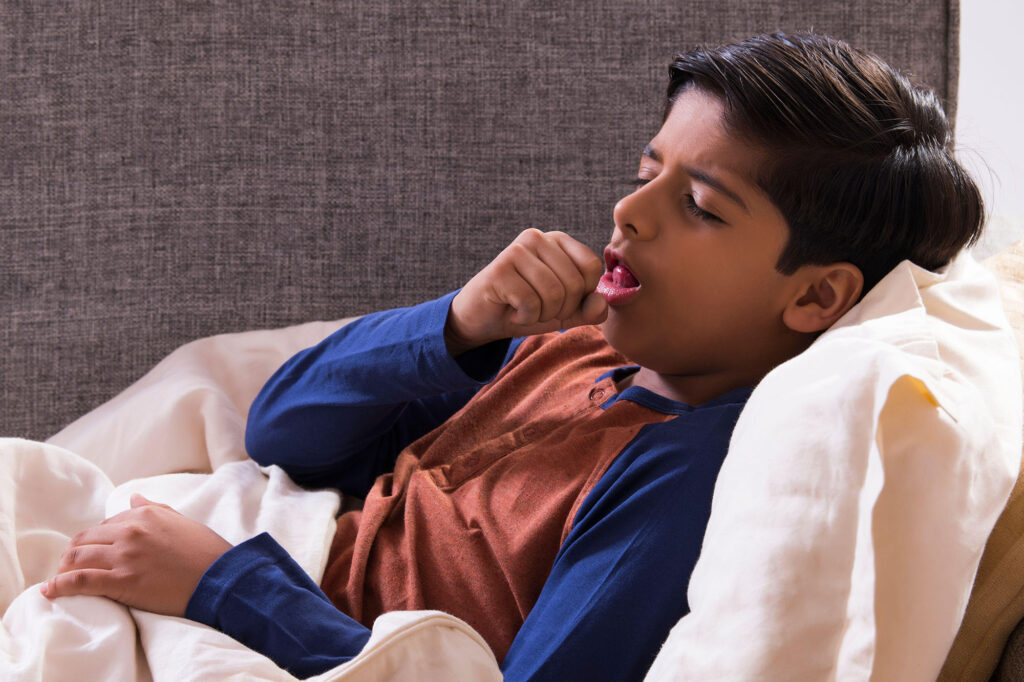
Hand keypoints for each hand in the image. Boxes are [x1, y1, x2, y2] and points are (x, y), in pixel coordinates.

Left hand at [40, 493, 232, 616]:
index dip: (95, 540)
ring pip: (78, 557)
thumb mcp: (181, 522)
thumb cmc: (206, 552)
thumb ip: (154, 508)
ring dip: (63, 568)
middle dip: (73, 552)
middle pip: (85, 539)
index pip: (106, 525)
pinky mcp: (122, 581)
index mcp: (145, 515)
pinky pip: (81, 581)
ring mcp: (125, 556)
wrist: (220, 579)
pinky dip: (60, 585)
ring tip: (58, 579)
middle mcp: (131, 531)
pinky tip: (50, 591)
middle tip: (70, 566)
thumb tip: (133, 498)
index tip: (91, 552)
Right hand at [446, 229, 607, 353]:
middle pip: (575, 283)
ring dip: (543, 315)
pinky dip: (525, 317)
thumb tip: (601, 304)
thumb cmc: (525, 309)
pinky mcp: (500, 269)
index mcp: (557, 240)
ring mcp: (516, 250)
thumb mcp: (564, 312)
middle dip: (561, 309)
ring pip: (555, 294)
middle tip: (539, 309)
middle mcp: (537, 237)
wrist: (482, 319)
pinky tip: (511, 310)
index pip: (592, 266)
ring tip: (526, 310)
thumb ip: (589, 309)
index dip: (582, 295)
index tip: (559, 300)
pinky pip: (531, 303)